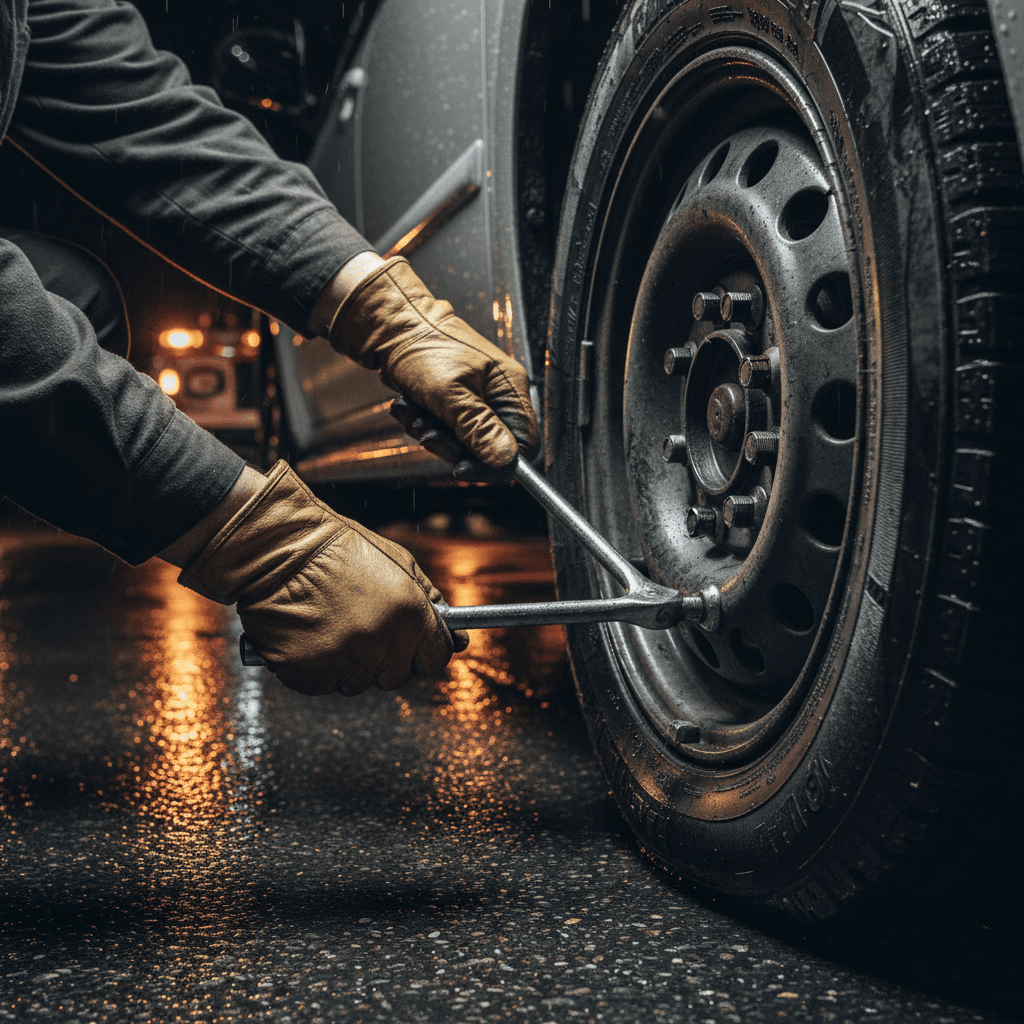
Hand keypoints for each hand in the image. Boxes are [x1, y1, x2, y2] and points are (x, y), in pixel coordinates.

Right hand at [177, 462, 464, 694]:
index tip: (416, 647)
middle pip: (397, 676)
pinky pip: (322, 684)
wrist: (280, 549)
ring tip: (332, 624)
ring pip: (358, 683)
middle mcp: (382, 643)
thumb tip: (454, 632)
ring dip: (350, 663)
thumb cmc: (337, 550)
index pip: (436, 658)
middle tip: (364, 629)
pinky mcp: (308, 674)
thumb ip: (429, 599)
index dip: (427, 652)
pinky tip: (311, 635)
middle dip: (386, 659)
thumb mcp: (399, 562)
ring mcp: (344, 661)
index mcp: (410, 616)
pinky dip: (317, 668)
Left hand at [327, 257, 538, 468]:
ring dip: (432, 433)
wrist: (391, 326)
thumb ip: (479, 428)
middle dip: (452, 445)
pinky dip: (423, 423)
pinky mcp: (454, 403)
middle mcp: (497, 396)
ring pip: (462, 443)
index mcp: (509, 388)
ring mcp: (476, 400)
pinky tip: (409, 405)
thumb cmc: (422, 346)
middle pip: (489, 448)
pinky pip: (444, 432)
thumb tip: (506, 459)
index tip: (463, 467)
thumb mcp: (450, 393)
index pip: (523, 444)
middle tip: (428, 430)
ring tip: (413, 409)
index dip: (495, 463)